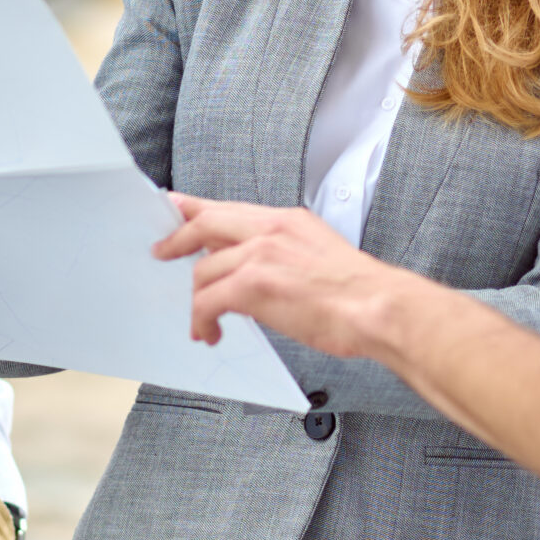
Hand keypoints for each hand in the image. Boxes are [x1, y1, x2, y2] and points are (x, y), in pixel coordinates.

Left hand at [152, 194, 411, 353]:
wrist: (376, 308)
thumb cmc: (358, 294)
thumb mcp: (319, 254)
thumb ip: (283, 254)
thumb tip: (256, 271)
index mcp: (288, 221)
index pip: (231, 207)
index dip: (196, 207)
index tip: (176, 206)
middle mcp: (270, 230)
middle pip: (205, 224)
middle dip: (178, 239)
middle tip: (163, 251)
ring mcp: (259, 255)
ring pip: (203, 272)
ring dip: (197, 301)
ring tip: (204, 322)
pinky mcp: (252, 285)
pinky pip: (206, 301)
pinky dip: (202, 320)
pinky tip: (210, 333)